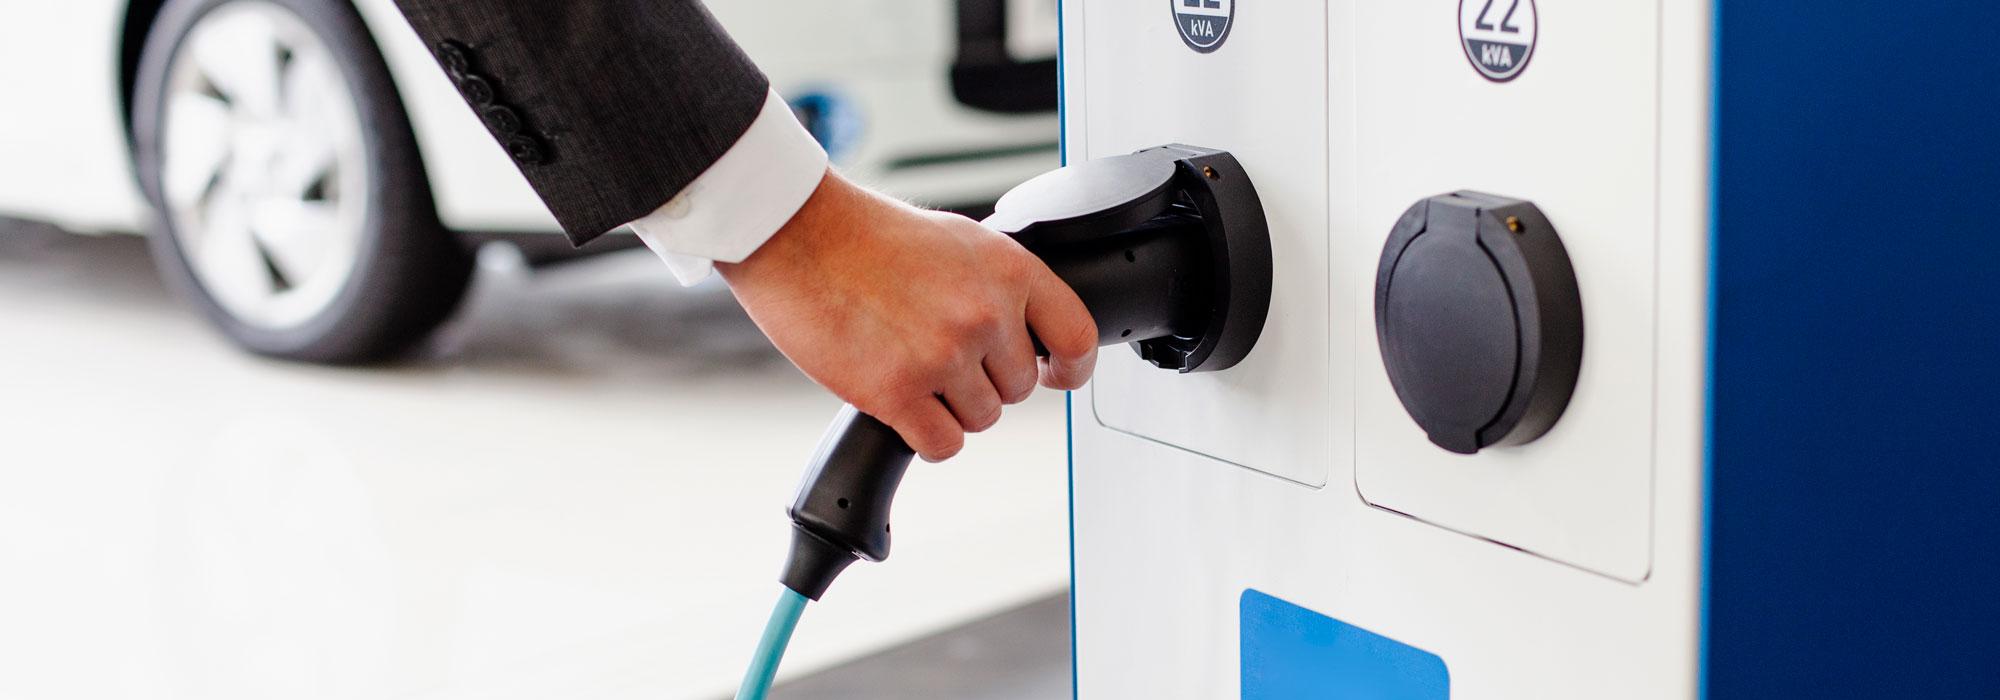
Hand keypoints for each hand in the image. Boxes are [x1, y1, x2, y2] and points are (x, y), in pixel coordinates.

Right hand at [716, 171, 1097, 460]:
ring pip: (981, 419)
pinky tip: (901, 405)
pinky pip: (943, 445)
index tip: (1056, 376)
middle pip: (1018, 389)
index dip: (1071, 368)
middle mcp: (984, 313)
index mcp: (1008, 269)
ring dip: (949, 407)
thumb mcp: (958, 240)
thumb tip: (1025, 330)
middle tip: (937, 354)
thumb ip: (998, 284)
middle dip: (984, 381)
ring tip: (909, 366)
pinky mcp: (897, 392)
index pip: (1077, 337)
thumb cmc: (864, 233)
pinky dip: (924, 435)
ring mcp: (942, 355)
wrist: (795, 233)